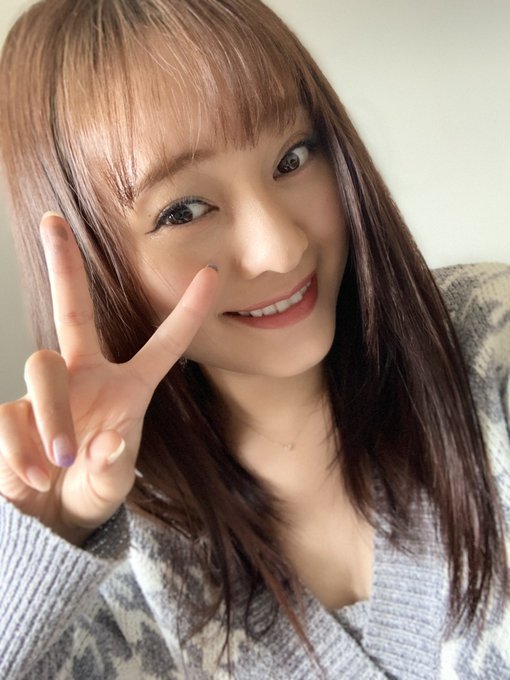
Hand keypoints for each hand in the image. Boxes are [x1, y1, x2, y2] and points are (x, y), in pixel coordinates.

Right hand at [0, 213, 218, 544]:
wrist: (49, 518)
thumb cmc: (92, 490)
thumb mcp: (112, 483)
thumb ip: (114, 467)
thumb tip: (106, 441)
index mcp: (125, 387)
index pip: (162, 345)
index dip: (186, 312)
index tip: (210, 273)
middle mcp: (83, 376)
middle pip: (71, 312)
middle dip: (63, 265)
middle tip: (53, 220)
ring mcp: (44, 390)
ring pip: (40, 365)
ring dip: (53, 415)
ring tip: (61, 462)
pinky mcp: (9, 412)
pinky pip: (10, 415)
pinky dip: (21, 449)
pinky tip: (34, 476)